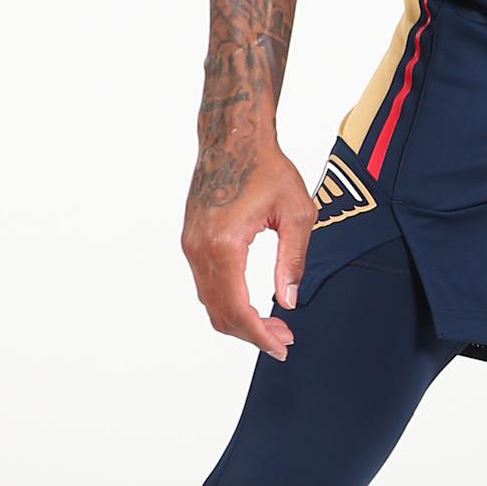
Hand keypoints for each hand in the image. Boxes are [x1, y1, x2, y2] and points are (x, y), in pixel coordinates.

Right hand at [181, 141, 316, 358]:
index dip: (260, 336)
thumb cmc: (267, 168)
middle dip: (252, 333)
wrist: (233, 138)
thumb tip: (289, 302)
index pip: (237, 309)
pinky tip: (252, 302)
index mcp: (224, 244)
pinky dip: (227, 301)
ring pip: (210, 302)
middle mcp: (200, 249)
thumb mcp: (295, 213)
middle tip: (284, 339)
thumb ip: (293, 260)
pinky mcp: (191, 240)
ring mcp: (191, 246)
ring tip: (273, 324)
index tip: (282, 347)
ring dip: (239, 320)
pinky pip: (206, 285)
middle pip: (220, 313)